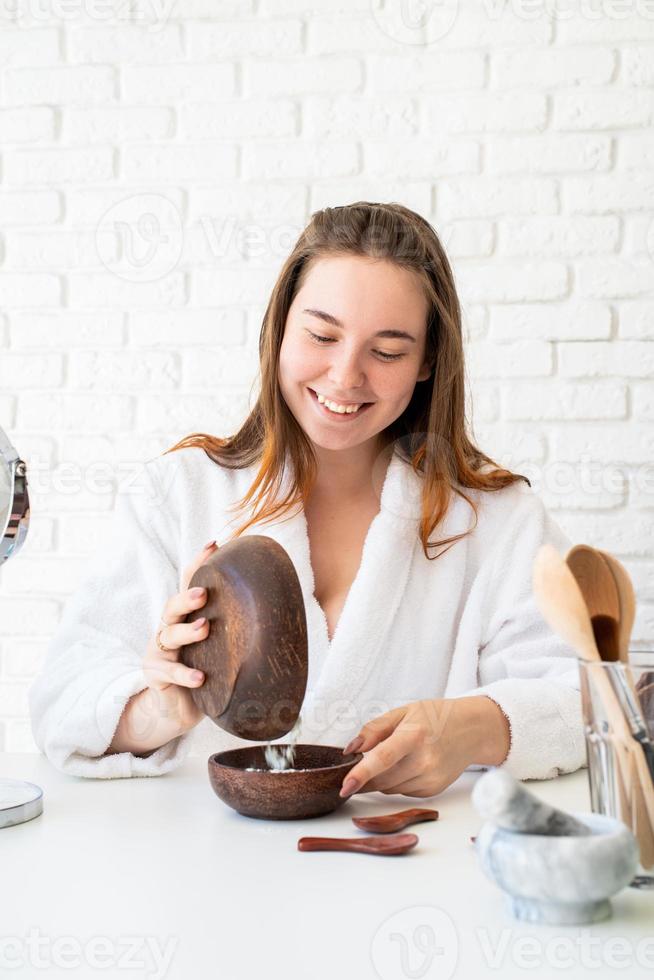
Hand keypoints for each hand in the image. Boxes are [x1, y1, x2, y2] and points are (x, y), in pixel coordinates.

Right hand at [107, 540, 216, 755]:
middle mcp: (169, 627)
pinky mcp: (154, 673)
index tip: (214, 545)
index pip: (189, 582)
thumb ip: (237, 630)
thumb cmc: (207, 672)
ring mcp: (159, 650)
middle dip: (187, 597)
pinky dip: (184, 674)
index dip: (199, 563)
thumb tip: (285, 613)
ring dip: (187, 631)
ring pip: (169, 634)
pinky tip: (200, 678)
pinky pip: (170, 672)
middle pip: (172, 605)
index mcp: (187, 616)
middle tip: (203, 593)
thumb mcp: (221, 648)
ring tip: (205, 628)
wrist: (179, 709)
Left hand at [338, 696, 510, 798]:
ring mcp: (431, 778)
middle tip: (363, 760)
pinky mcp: (433, 791)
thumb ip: (374, 729)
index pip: (383, 758)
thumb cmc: (435, 717)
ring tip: (397, 755)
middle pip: (382, 779)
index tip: (344, 786)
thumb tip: (350, 750)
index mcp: (414, 735)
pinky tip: (409, 765)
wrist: (471, 730)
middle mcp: (425, 760)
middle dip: (366, 775)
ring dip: (382, 778)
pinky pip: (402, 792)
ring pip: (389, 788)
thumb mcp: (403, 711)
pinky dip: (397, 781)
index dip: (361, 774)